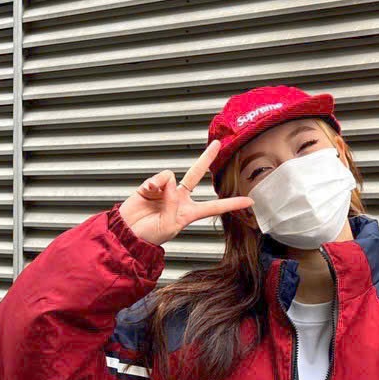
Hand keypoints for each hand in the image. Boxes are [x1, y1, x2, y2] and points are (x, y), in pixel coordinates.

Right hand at [117, 140, 253, 245]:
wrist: (129, 233)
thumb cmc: (150, 235)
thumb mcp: (170, 226)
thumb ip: (174, 203)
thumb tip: (170, 182)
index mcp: (189, 213)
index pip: (215, 207)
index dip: (232, 204)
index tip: (249, 201)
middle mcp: (179, 198)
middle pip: (196, 174)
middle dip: (207, 158)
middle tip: (217, 144)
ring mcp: (165, 190)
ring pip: (173, 176)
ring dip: (165, 187)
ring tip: (156, 200)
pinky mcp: (151, 185)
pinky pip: (159, 177)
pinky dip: (154, 184)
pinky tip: (149, 192)